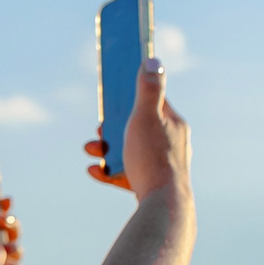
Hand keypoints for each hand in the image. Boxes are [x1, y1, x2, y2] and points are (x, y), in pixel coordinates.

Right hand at [85, 59, 190, 198]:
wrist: (162, 204)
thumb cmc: (154, 158)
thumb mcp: (146, 116)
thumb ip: (148, 89)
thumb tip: (153, 60)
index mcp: (173, 125)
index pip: (154, 102)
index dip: (132, 96)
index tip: (113, 96)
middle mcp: (170, 144)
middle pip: (138, 127)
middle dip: (113, 127)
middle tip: (99, 128)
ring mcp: (160, 165)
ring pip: (130, 151)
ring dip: (106, 149)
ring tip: (90, 150)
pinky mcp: (150, 184)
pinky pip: (126, 174)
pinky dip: (109, 171)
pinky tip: (94, 171)